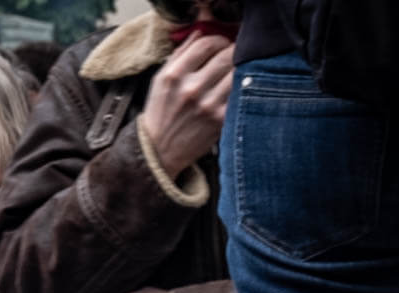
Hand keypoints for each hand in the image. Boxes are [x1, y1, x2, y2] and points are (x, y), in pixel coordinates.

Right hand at [139, 33, 233, 177]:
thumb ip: (179, 55)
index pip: (206, 44)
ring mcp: (208, 105)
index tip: (220, 44)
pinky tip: (233, 90)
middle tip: (231, 56)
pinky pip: (239, 94)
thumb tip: (200, 33)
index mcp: (174, 75)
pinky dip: (239, 89)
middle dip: (232, 52)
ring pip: (237, 74)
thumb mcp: (160, 81)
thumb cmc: (160, 113)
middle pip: (226, 56)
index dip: (218, 40)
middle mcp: (191, 89)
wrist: (159, 152)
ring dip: (238, 70)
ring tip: (232, 73)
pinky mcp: (220, 120)